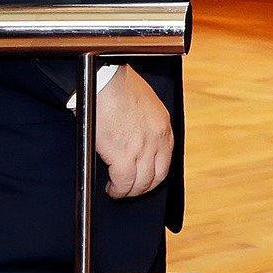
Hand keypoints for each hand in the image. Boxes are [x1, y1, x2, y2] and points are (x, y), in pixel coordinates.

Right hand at [94, 66, 173, 198]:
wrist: (105, 81)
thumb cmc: (118, 86)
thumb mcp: (145, 104)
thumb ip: (146, 124)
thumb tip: (137, 138)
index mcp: (163, 125)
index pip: (166, 159)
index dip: (154, 173)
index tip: (144, 177)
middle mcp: (158, 138)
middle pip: (158, 176)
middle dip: (144, 187)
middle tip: (131, 189)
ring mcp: (143, 148)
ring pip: (142, 183)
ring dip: (130, 191)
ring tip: (119, 190)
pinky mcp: (124, 155)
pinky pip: (124, 183)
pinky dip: (118, 190)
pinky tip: (112, 188)